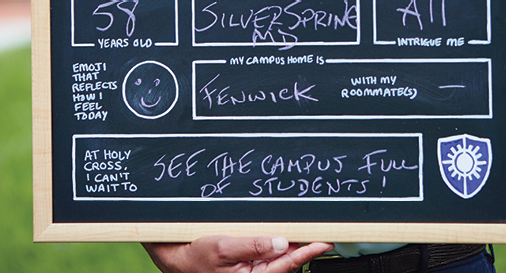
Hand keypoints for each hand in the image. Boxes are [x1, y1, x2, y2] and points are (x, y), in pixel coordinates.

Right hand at [143, 237, 333, 272]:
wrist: (180, 261)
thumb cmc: (198, 256)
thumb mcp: (223, 247)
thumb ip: (252, 245)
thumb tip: (280, 242)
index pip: (288, 263)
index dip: (308, 251)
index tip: (325, 241)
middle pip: (288, 264)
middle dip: (302, 250)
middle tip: (318, 235)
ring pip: (280, 262)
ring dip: (290, 250)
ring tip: (303, 236)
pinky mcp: (249, 269)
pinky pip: (270, 261)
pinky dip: (278, 250)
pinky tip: (280, 242)